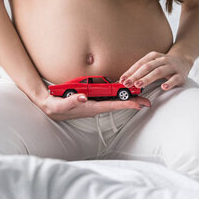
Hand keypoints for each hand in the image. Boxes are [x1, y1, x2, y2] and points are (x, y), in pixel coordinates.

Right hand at [37, 91, 151, 121]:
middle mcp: (96, 105)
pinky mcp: (92, 98)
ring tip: (142, 97)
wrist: (50, 106)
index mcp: (92, 107)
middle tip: (148, 101)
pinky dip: (119, 95)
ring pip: (115, 100)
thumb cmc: (57, 106)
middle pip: (117, 103)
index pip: (112, 105)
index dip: (126, 104)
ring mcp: (95, 102)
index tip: (138, 104)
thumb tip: (84, 97)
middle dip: (132, 102)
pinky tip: (125, 92)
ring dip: (128, 98)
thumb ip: (72, 101)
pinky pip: (109, 97)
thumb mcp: (62, 104)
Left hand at [119, 51, 193, 91]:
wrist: (183, 60)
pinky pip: (174, 79)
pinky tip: (163, 87)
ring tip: (139, 85)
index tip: (122, 80)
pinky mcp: (180, 75)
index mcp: (153, 56)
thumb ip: (141, 70)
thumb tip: (126, 79)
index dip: (130, 72)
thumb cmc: (164, 64)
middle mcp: (162, 60)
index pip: (140, 64)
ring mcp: (171, 67)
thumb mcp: (153, 63)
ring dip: (147, 78)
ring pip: (158, 72)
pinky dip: (168, 83)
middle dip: (136, 76)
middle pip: (147, 67)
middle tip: (127, 83)